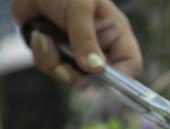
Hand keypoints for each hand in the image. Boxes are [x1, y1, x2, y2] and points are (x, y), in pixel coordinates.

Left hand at [11, 0, 142, 87]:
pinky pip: (53, 71)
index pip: (130, 64)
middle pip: (100, 80)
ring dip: (54, 62)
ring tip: (43, 37)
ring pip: (73, 78)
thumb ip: (86, 39)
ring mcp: (79, 53)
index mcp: (115, 32)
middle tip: (62, 66)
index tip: (97, 76)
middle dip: (77, 76)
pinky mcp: (59, 56)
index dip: (120, 77)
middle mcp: (100, 46)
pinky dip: (43, 57)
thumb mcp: (78, 8)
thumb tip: (95, 68)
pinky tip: (38, 36)